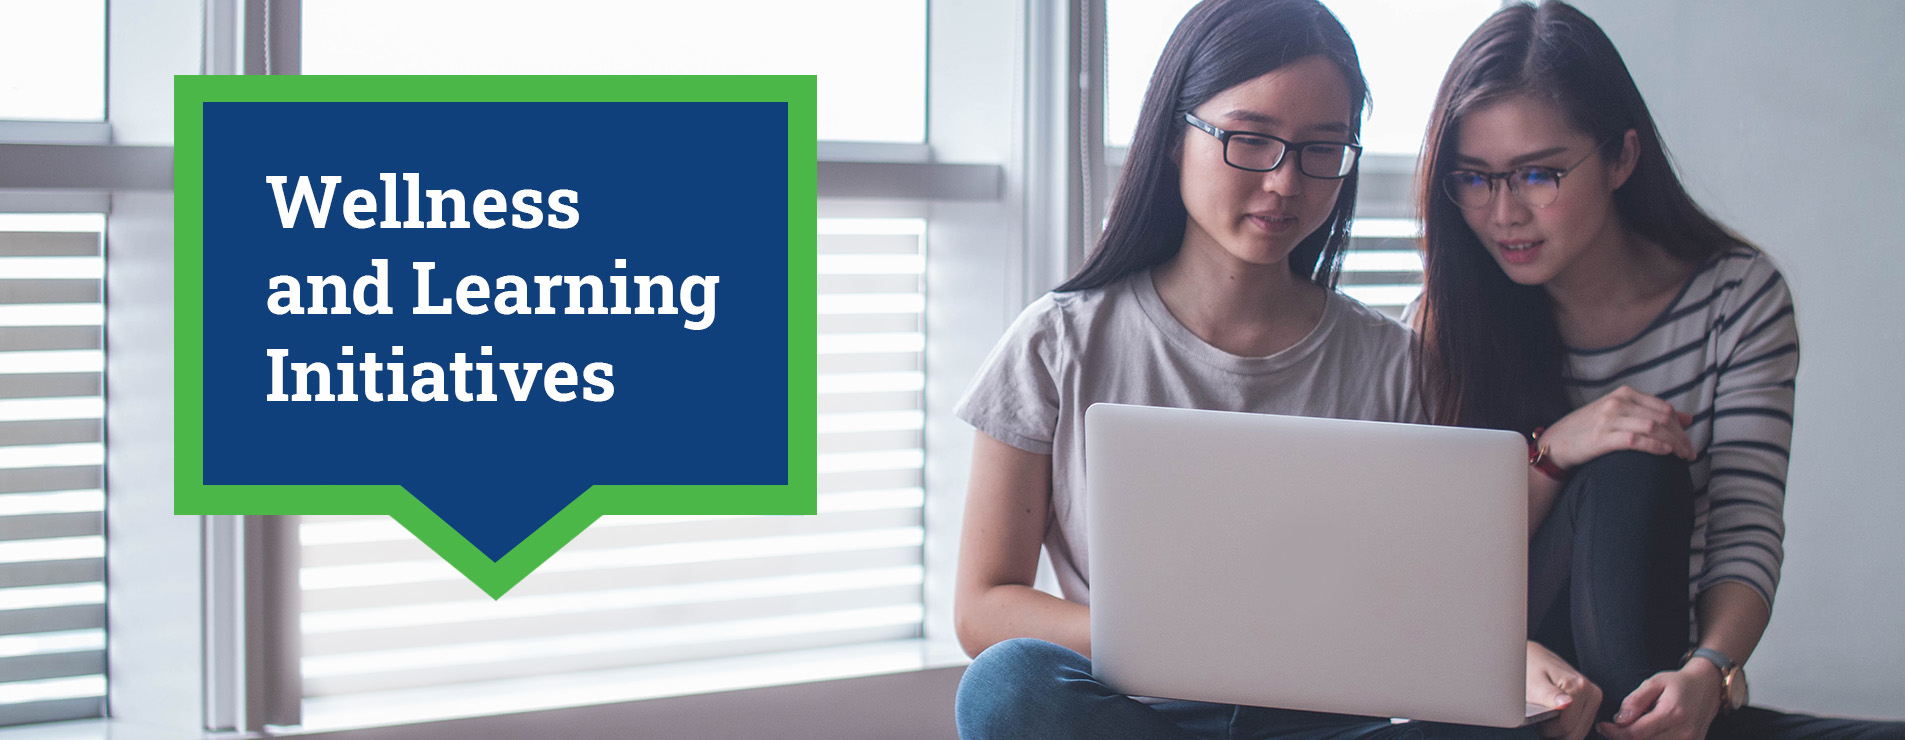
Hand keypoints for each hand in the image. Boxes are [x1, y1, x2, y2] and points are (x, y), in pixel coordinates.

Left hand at [1527, 641, 1602, 739]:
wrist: (1529, 655)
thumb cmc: (1528, 667)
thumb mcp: (1533, 683)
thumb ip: (1549, 695)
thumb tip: (1566, 703)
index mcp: (1579, 687)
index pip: (1566, 728)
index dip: (1547, 730)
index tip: (1537, 719)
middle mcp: (1591, 691)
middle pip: (1576, 732)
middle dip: (1556, 731)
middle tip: (1541, 716)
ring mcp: (1592, 696)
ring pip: (1579, 731)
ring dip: (1561, 729)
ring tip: (1547, 713)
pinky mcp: (1590, 700)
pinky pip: (1580, 724)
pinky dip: (1567, 724)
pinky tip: (1556, 714)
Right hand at [1540, 386, 1694, 469]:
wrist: (1556, 442)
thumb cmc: (1589, 429)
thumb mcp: (1619, 414)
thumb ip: (1650, 413)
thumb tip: (1687, 418)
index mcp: (1624, 393)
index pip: (1664, 408)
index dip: (1681, 427)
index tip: (1688, 443)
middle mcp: (1617, 402)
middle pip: (1662, 418)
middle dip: (1681, 437)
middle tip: (1690, 454)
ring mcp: (1609, 419)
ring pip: (1653, 428)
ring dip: (1673, 444)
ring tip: (1682, 458)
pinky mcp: (1602, 437)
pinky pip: (1636, 440)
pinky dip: (1655, 446)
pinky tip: (1665, 453)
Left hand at [1596, 663, 1723, 739]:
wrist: (1708, 687)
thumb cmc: (1678, 683)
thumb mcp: (1654, 682)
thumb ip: (1635, 700)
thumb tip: (1619, 719)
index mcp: (1672, 714)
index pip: (1636, 733)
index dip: (1615, 733)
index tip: (1602, 726)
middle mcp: (1683, 732)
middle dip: (1623, 738)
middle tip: (1613, 728)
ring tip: (1629, 729)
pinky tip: (1645, 733)